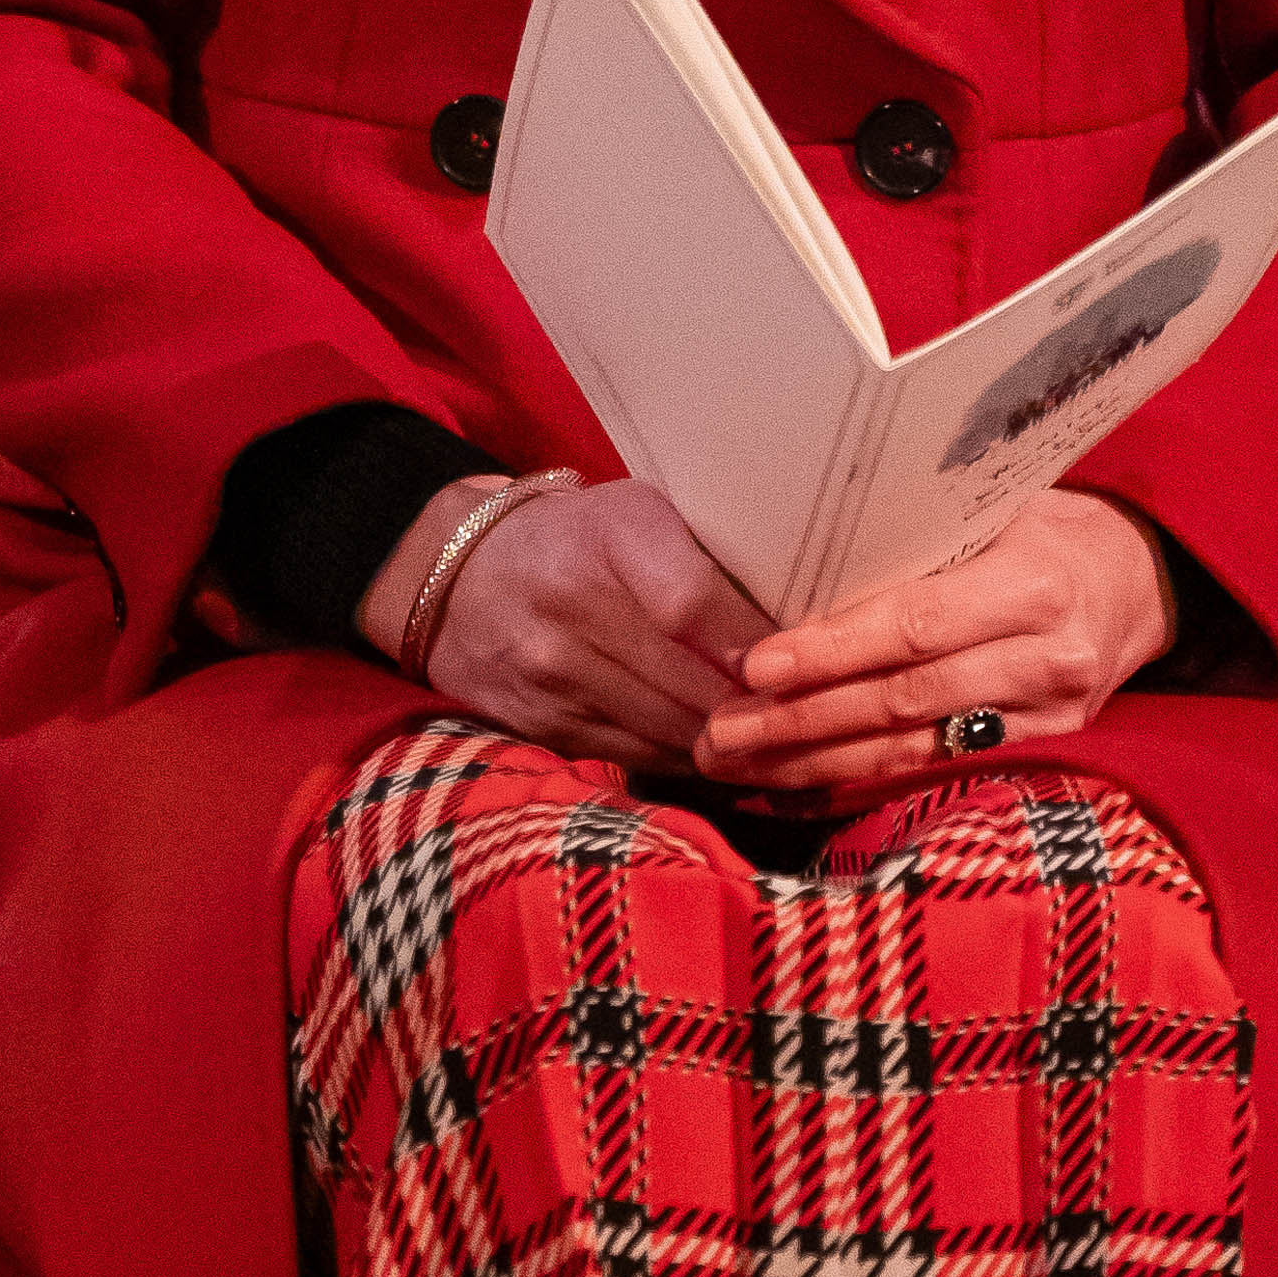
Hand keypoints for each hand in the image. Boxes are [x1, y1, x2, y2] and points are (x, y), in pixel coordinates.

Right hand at [360, 474, 765, 765]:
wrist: (460, 573)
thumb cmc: (578, 538)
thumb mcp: (639, 514)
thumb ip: (706, 560)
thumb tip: (792, 631)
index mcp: (609, 537)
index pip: (693, 604)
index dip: (755, 650)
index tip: (803, 672)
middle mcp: (573, 608)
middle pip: (690, 685)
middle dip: (760, 714)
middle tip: (818, 729)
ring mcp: (551, 675)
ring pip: (669, 732)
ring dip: (732, 750)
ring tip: (785, 754)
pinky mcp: (540, 724)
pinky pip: (636, 756)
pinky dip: (686, 762)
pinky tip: (725, 762)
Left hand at [699, 490, 1173, 806]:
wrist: (1138, 584)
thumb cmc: (1045, 531)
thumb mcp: (996, 509)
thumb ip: (917, 540)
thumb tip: (793, 559)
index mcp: (1034, 585)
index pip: (917, 626)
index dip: (833, 651)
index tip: (756, 666)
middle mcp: (1047, 659)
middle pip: (904, 701)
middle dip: (802, 721)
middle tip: (718, 732)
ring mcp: (1049, 718)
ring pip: (913, 751)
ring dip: (814, 763)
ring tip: (735, 764)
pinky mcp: (1043, 756)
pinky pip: (936, 777)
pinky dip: (859, 786)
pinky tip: (794, 789)